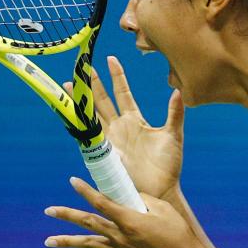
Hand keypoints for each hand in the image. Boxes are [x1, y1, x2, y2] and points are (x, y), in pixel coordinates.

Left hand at [44, 176, 203, 247]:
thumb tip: (130, 195)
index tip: (73, 181)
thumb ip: (143, 199)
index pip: (101, 202)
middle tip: (48, 210)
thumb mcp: (163, 209)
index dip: (85, 191)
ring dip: (67, 242)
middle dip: (66, 215)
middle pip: (88, 222)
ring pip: (88, 244)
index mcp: (129, 219)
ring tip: (48, 241)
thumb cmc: (178, 233)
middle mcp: (120, 236)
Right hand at [67, 56, 183, 198]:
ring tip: (68, 84)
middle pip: (102, 100)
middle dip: (92, 83)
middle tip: (81, 65)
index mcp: (135, 120)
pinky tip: (70, 113)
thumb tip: (178, 91)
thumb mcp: (173, 136)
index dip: (116, 76)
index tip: (110, 58)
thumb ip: (174, 114)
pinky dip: (79, 125)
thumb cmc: (169, 166)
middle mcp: (119, 127)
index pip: (123, 92)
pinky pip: (89, 137)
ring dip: (80, 100)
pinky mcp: (105, 153)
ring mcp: (110, 140)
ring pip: (91, 115)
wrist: (161, 190)